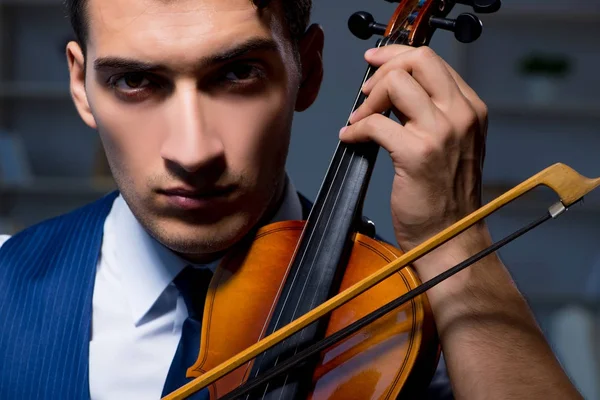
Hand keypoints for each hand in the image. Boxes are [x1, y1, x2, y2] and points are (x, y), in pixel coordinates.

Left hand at [339, 45, 487, 251]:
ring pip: (396, 84)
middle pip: (418, 61)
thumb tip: (393, 90)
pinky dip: (355, 129)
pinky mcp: (417, 154)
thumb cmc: (445, 196)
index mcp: (470, 109)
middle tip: (366, 89)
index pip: (432, 61)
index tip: (376, 62)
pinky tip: (351, 138)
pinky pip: (375, 123)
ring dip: (368, 99)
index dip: (397, 57)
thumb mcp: (452, 144)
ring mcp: (441, 133)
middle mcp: (461, 115)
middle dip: (383, 68)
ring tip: (359, 119)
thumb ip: (432, 113)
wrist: (451, 236)